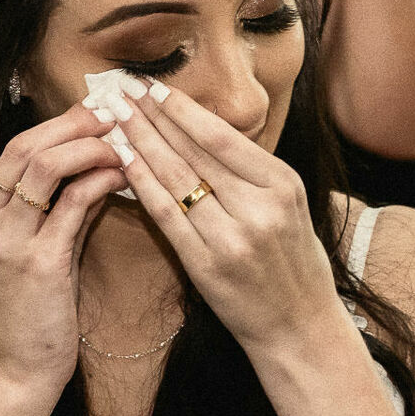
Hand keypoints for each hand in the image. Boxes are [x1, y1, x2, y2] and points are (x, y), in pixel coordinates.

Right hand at [0, 106, 126, 399]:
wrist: (19, 370)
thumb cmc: (32, 312)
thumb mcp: (38, 250)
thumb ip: (60, 208)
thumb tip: (98, 167)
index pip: (14, 151)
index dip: (58, 127)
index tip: (94, 115)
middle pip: (23, 147)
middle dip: (72, 124)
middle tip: (113, 113)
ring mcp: (3, 241)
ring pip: (43, 166)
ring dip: (87, 146)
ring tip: (121, 142)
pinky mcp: (36, 262)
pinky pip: (70, 204)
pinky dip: (99, 182)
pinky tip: (122, 176)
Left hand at [108, 83, 347, 353]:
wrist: (299, 328)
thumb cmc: (292, 263)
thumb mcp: (289, 207)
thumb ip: (251, 172)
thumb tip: (198, 128)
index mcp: (282, 185)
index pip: (221, 137)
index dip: (182, 110)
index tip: (153, 87)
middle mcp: (259, 208)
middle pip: (194, 152)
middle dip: (153, 117)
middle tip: (122, 90)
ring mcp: (231, 238)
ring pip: (176, 178)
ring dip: (140, 142)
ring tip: (115, 117)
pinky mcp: (206, 265)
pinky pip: (166, 215)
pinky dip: (142, 185)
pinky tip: (122, 162)